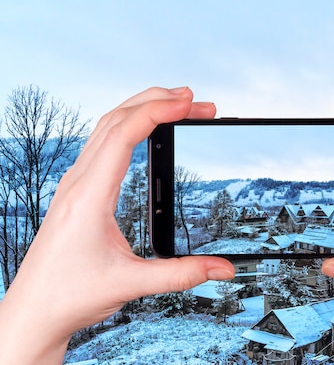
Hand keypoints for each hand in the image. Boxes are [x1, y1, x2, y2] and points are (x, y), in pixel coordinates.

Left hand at [0, 87, 234, 364]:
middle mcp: (79, 182)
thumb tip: (222, 268)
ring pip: (107, 126)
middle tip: (196, 100)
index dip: (158, 112)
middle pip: (116, 119)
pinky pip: (102, 142)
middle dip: (158, 102)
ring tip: (177, 106)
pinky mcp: (78, 190)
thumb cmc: (69, 295)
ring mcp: (75, 183)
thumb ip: (182, 274)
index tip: (189, 102)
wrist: (33, 311)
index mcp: (89, 195)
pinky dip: (129, 125)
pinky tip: (144, 130)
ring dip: (142, 109)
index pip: (123, 134)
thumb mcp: (131, 283)